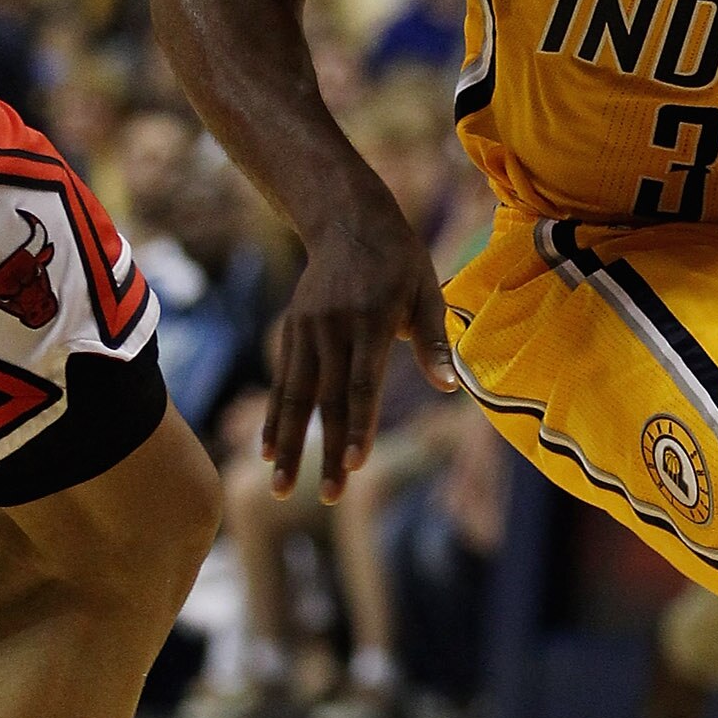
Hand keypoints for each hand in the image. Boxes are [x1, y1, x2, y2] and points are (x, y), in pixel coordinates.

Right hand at [263, 188, 456, 500]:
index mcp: (370, 320)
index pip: (363, 383)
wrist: (346, 219)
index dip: (359, 426)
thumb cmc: (399, 260)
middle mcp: (332, 328)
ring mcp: (306, 330)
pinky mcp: (291, 331)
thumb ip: (432, 341)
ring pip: (294, 397)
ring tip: (280, 488)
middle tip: (328, 497)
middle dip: (325, 452)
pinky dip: (274, 418)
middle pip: (326, 400)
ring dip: (288, 445)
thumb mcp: (426, 289)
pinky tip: (267, 450)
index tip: (355, 464)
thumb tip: (450, 387)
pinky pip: (282, 382)